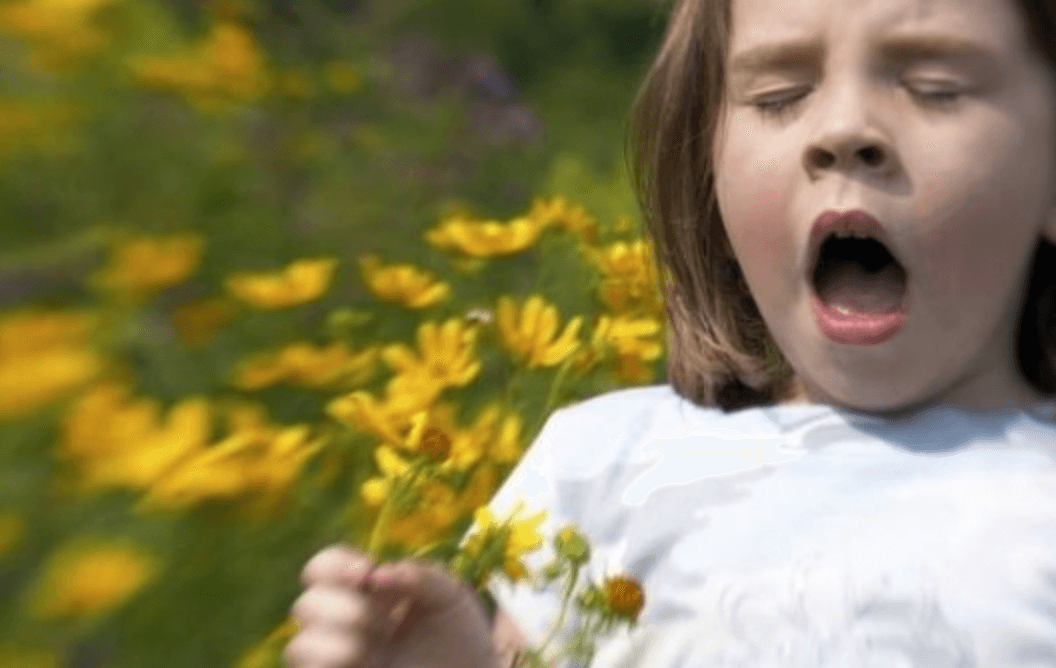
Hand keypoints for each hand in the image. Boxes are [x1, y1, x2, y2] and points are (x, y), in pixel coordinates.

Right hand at [285, 543, 496, 667]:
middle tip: (386, 620)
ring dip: (342, 639)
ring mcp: (337, 662)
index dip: (334, 564)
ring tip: (380, 645)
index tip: (368, 572)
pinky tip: (369, 660)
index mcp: (364, 595)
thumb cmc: (461, 640)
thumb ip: (421, 576)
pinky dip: (334, 658)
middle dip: (347, 606)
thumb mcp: (451, 597)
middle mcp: (342, 628)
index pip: (322, 568)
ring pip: (298, 644)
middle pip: (305, 605)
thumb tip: (379, 575)